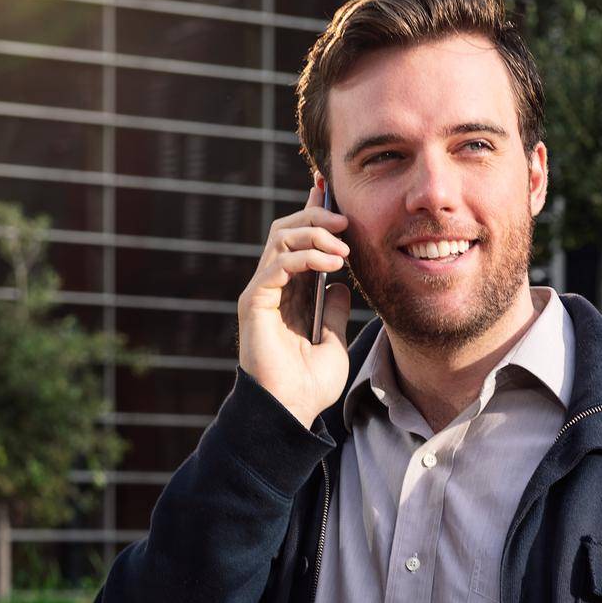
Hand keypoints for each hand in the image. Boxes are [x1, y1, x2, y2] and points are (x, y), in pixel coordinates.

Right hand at [237, 183, 352, 428]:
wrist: (293, 411)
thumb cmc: (309, 384)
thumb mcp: (334, 341)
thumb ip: (334, 311)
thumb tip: (341, 285)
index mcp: (288, 292)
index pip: (297, 240)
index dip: (312, 212)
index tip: (329, 190)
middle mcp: (271, 287)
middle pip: (286, 229)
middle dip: (316, 216)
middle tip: (347, 220)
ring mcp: (261, 293)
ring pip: (280, 238)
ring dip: (315, 234)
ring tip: (344, 247)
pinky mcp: (254, 303)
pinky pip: (278, 265)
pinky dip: (306, 257)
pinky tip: (333, 265)